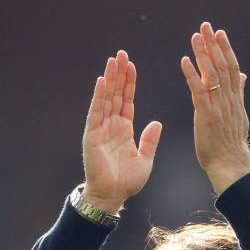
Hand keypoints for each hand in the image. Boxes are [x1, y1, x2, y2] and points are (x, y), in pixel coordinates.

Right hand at [82, 50, 162, 212]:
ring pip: (106, 98)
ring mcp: (100, 129)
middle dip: (119, 74)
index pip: (127, 100)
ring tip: (113, 60)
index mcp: (124, 129)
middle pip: (116, 94)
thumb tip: (157, 122)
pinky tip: (103, 81)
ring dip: (109, 79)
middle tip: (121, 53)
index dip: (129, 83)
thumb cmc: (127, 182)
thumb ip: (150, 140)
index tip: (132, 65)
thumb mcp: (145, 159)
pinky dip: (99, 96)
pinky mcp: (92, 135)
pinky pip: (96, 112)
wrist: (113, 196)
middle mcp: (111, 125)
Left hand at [180, 22, 249, 194]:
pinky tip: (184, 61)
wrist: (230, 165)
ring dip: (203, 54)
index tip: (220, 33)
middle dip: (214, 45)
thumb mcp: (239, 115)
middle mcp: (229, 99)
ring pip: (212, 74)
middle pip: (222, 66)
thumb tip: (243, 77)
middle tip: (206, 26)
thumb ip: (239, 94)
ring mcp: (218, 107)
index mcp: (236, 99)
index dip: (226, 49)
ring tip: (195, 37)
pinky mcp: (206, 115)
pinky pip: (198, 90)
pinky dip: (191, 74)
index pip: (232, 68)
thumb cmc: (230, 144)